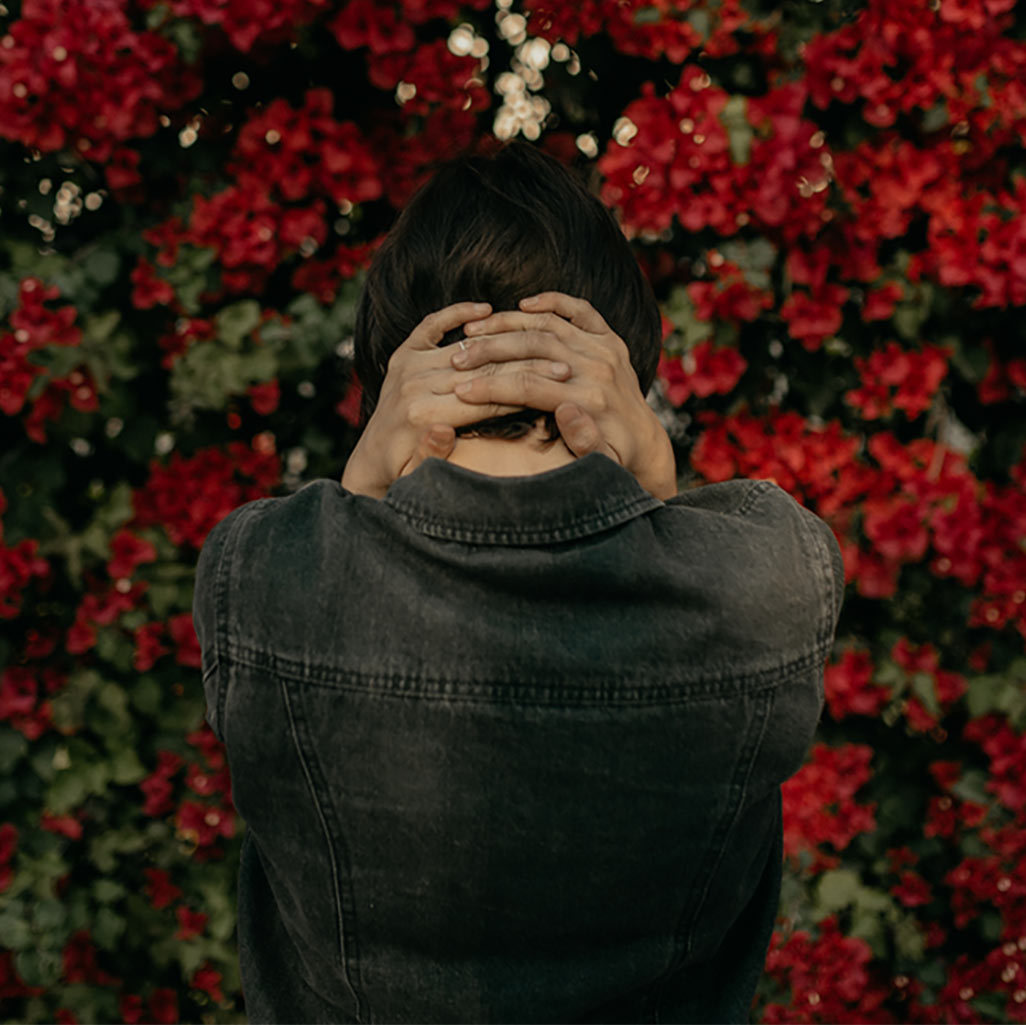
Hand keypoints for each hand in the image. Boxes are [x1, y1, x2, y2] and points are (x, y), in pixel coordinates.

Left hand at [341, 301, 573, 497]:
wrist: (371, 460)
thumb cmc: (403, 471)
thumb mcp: (418, 473)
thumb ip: (433, 453)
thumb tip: (443, 431)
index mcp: (423, 415)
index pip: (487, 397)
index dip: (526, 388)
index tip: (561, 382)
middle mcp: (414, 385)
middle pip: (483, 370)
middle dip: (527, 365)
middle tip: (564, 362)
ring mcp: (408, 366)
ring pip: (467, 348)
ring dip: (506, 340)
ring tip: (542, 337)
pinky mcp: (403, 355)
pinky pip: (431, 326)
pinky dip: (455, 314)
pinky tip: (484, 310)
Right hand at [450, 292, 676, 498]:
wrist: (644, 442)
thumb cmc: (614, 457)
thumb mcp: (601, 462)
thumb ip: (584, 441)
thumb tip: (566, 411)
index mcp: (590, 399)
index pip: (529, 386)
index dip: (490, 387)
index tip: (459, 390)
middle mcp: (598, 367)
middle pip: (532, 347)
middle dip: (489, 351)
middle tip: (456, 357)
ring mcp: (605, 348)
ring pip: (548, 324)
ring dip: (507, 323)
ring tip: (472, 329)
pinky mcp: (610, 338)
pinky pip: (580, 310)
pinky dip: (552, 301)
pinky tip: (523, 304)